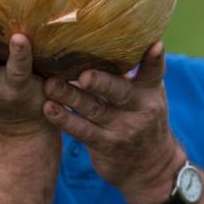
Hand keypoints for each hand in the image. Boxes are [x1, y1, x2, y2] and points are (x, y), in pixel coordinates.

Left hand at [42, 42, 186, 203]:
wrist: (150, 168)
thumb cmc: (143, 119)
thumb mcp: (148, 96)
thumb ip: (136, 73)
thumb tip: (114, 36)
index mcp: (149, 92)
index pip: (154, 72)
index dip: (154, 59)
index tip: (155, 45)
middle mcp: (138, 109)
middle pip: (118, 91)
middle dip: (100, 82)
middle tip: (83, 74)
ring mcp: (120, 129)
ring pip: (93, 109)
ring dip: (70, 96)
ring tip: (50, 84)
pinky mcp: (104, 145)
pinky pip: (81, 130)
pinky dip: (64, 119)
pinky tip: (48, 108)